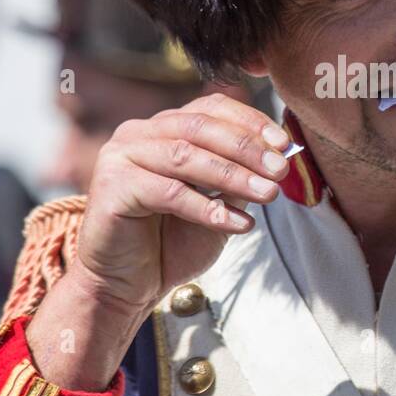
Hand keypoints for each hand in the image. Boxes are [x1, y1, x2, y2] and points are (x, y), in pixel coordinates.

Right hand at [74, 90, 292, 315]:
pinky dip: (208, 208)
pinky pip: (169, 192)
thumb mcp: (217, 204)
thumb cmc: (170, 244)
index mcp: (163, 128)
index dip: (250, 122)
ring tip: (267, 194)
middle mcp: (138, 133)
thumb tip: (278, 157)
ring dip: (233, 175)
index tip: (284, 144)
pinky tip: (239, 224)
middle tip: (280, 169)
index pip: (210, 108)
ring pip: (185, 156)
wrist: (127, 286)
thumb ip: (238, 177)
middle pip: (199, 127)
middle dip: (246, 148)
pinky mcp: (112, 186)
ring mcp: (121, 156)